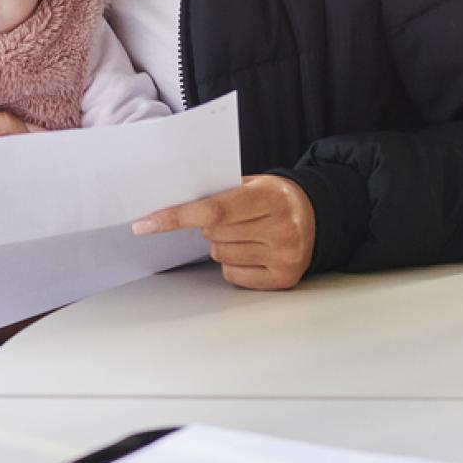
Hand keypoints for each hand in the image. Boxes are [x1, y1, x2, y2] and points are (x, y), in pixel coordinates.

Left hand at [132, 174, 316, 290]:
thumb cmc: (275, 198)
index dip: (176, 217)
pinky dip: (233, 264)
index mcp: (270, 197)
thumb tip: (172, 202)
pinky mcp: (284, 278)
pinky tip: (251, 250)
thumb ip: (220, 191)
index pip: (213, 210)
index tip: (145, 224)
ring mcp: (284, 255)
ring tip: (246, 233)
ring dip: (221, 245)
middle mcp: (281, 227)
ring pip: (220, 255)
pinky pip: (233, 275)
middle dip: (209, 227)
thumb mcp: (254, 183)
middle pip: (214, 234)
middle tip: (231, 218)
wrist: (317, 215)